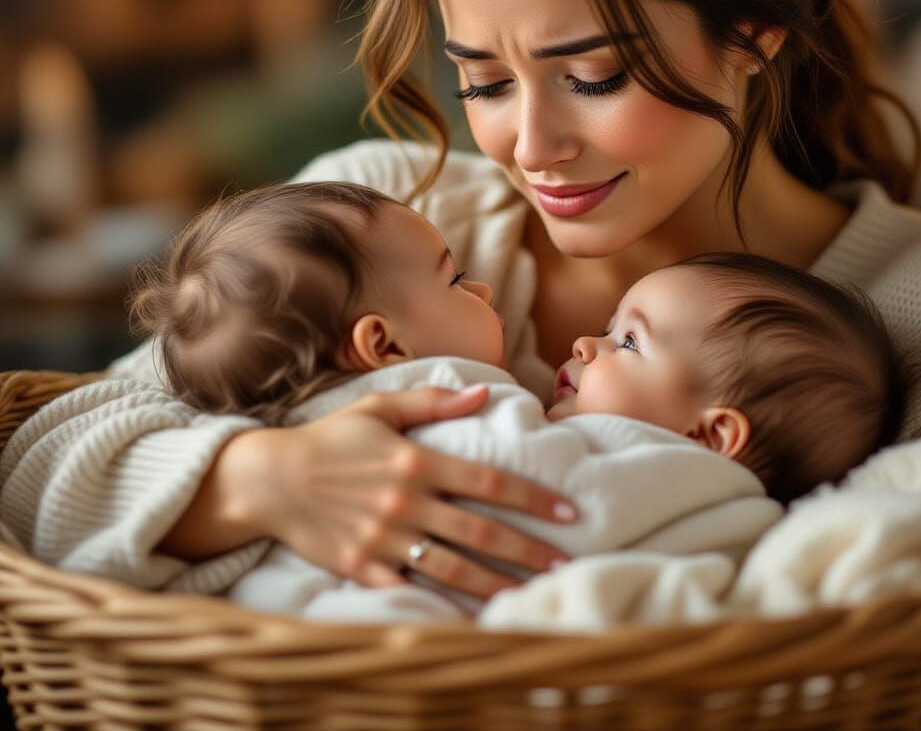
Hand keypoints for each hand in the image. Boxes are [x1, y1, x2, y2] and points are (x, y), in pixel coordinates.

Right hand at [246, 384, 577, 599]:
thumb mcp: (380, 407)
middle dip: (528, 549)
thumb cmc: (330, 439)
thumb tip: (484, 392)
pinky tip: (472, 613)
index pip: (489, 482)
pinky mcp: (361, 566)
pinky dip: (441, 604)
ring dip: (496, 583)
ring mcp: (384, 538)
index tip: (567, 511)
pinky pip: (409, 589)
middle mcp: (406, 501)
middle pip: (480, 531)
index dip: (533, 498)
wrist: (269, 478)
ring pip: (452, 567)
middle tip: (565, 563)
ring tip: (531, 592)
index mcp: (416, 460)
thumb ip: (434, 401)